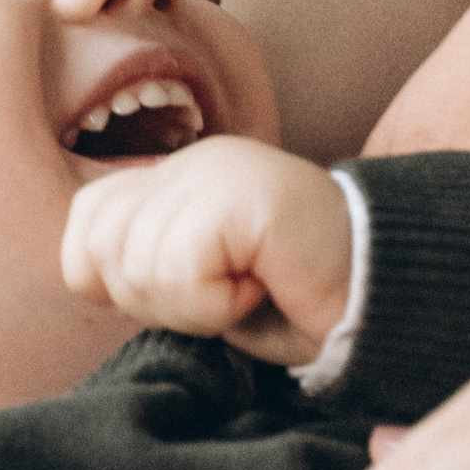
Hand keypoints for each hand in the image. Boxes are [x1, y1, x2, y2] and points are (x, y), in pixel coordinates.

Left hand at [62, 136, 352, 362]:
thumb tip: (86, 276)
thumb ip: (141, 269)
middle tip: (222, 296)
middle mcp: (192, 162)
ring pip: (137, 262)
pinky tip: (261, 287)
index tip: (186, 294)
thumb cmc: (296, 304)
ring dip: (192, 306)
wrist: (384, 301)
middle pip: (102, 248)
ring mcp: (218, 171)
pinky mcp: (242, 195)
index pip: (86, 223)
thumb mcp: (199, 288)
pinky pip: (181, 268)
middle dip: (153, 300)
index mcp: (178, 177)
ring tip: (247, 290)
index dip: (113, 280)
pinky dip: (215, 305)